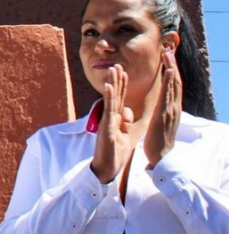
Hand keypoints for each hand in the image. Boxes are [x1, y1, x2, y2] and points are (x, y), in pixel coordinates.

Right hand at [90, 65, 134, 182]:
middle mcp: (110, 118)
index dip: (122, 86)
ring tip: (113, 69)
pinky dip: (109, 98)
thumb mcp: (124, 136)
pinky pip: (109, 111)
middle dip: (117, 80)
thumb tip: (127, 111)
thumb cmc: (114, 154)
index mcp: (116, 120)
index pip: (120, 99)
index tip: (124, 72)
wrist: (107, 169)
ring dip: (112, 83)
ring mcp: (108, 121)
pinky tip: (109, 87)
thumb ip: (125, 123)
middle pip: (115, 96)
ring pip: (111, 99)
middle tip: (117, 64)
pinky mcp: (107, 127)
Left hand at [144, 47, 181, 167]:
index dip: (170, 69)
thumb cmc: (158, 139)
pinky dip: (170, 82)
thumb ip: (162, 109)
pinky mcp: (165, 114)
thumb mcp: (160, 120)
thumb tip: (162, 101)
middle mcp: (174, 106)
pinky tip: (169, 71)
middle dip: (172, 63)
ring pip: (174, 85)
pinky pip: (168, 96)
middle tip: (168, 47)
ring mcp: (171, 110)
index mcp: (171, 107)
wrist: (161, 157)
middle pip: (176, 80)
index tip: (167, 55)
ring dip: (172, 67)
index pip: (173, 84)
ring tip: (168, 53)